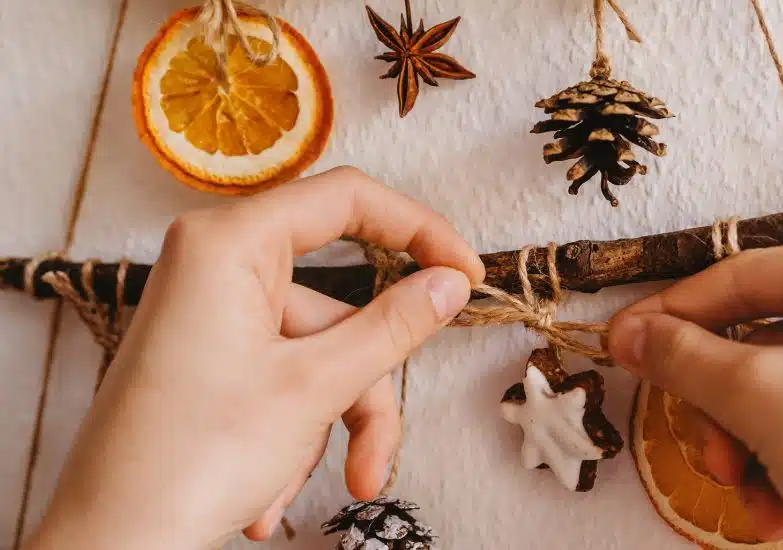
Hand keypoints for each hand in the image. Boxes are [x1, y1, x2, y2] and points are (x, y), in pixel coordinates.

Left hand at [25, 167, 484, 549]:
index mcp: (229, 244)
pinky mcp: (212, 355)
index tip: (466, 273)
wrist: (110, 543)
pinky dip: (297, 432)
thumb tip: (449, 282)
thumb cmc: (186, 460)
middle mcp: (216, 266)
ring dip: (333, 423)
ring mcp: (212, 313)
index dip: (420, 230)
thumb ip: (394, 325)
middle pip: (339, 304)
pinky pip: (286, 376)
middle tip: (383, 444)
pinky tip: (269, 495)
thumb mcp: (315, 387)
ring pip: (319, 353)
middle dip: (365, 384)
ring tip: (333, 484)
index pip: (348, 199)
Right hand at [607, 230, 782, 549]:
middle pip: (763, 344)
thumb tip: (630, 333)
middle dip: (727, 416)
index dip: (672, 314)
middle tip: (713, 461)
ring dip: (754, 454)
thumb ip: (683, 355)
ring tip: (758, 508)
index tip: (621, 343)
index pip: (744, 277)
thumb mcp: (761, 397)